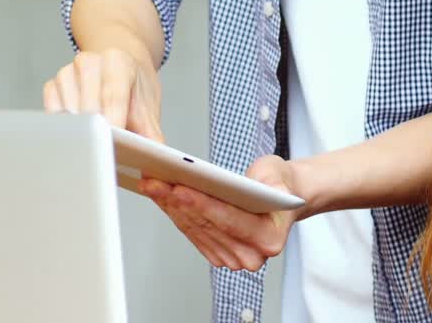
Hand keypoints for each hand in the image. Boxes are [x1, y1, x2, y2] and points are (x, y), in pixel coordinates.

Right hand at [42, 49, 163, 140]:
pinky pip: (53, 113)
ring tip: (95, 140)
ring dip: (81, 132)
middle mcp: (90, 62)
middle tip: (106, 152)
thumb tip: (154, 158)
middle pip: (88, 106)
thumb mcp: (148, 106)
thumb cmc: (134, 87)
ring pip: (68, 113)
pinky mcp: (52, 85)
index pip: (112, 95)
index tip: (113, 145)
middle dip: (97, 133)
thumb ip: (151, 132)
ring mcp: (68, 72)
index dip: (113, 122)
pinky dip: (65, 128)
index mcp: (118, 62)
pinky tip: (79, 131)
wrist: (122, 65)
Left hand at [141, 154, 302, 270]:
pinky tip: (162, 197)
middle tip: (156, 182)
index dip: (203, 204)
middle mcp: (251, 254)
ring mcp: (232, 258)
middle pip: (207, 226)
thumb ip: (269, 182)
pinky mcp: (217, 254)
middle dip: (178, 202)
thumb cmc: (277, 185)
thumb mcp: (277, 174)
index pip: (230, 221)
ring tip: (153, 186)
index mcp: (270, 238)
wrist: (277, 199)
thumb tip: (247, 187)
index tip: (180, 189)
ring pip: (194, 230)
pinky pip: (191, 233)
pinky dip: (175, 213)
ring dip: (170, 207)